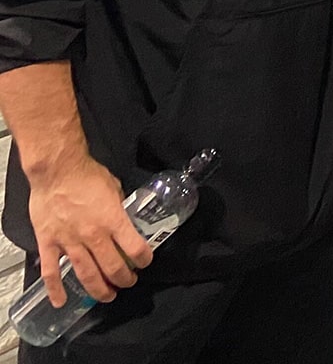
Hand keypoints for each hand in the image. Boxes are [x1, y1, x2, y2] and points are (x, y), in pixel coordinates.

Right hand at [27, 154, 152, 304]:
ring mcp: (70, 241)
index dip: (144, 259)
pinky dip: (56, 289)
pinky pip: (51, 271)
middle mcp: (94, 235)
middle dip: (124, 279)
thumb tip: (123, 217)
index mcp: (113, 220)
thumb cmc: (87, 175)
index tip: (145, 262)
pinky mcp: (49, 243)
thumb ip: (118, 207)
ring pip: (86, 274)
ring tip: (107, 296)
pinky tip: (61, 301)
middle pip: (113, 267)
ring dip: (99, 289)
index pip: (136, 248)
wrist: (56, 170)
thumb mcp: (114, 188)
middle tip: (127, 282)